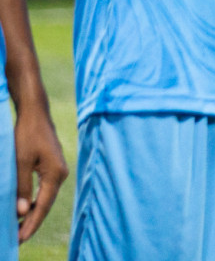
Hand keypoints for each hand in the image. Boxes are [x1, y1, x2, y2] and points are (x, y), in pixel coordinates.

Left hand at [12, 105, 64, 241]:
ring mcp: (58, 170)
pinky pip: (44, 189)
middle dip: (31, 222)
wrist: (35, 113)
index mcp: (55, 174)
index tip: (20, 239)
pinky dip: (34, 201)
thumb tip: (21, 211)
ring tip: (19, 228)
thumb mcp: (20, 162)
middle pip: (45, 204)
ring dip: (32, 212)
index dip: (30, 224)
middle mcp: (61, 174)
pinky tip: (25, 208)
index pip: (42, 206)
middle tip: (17, 239)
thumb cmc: (27, 134)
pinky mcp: (53, 166)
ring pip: (45, 198)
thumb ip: (22, 187)